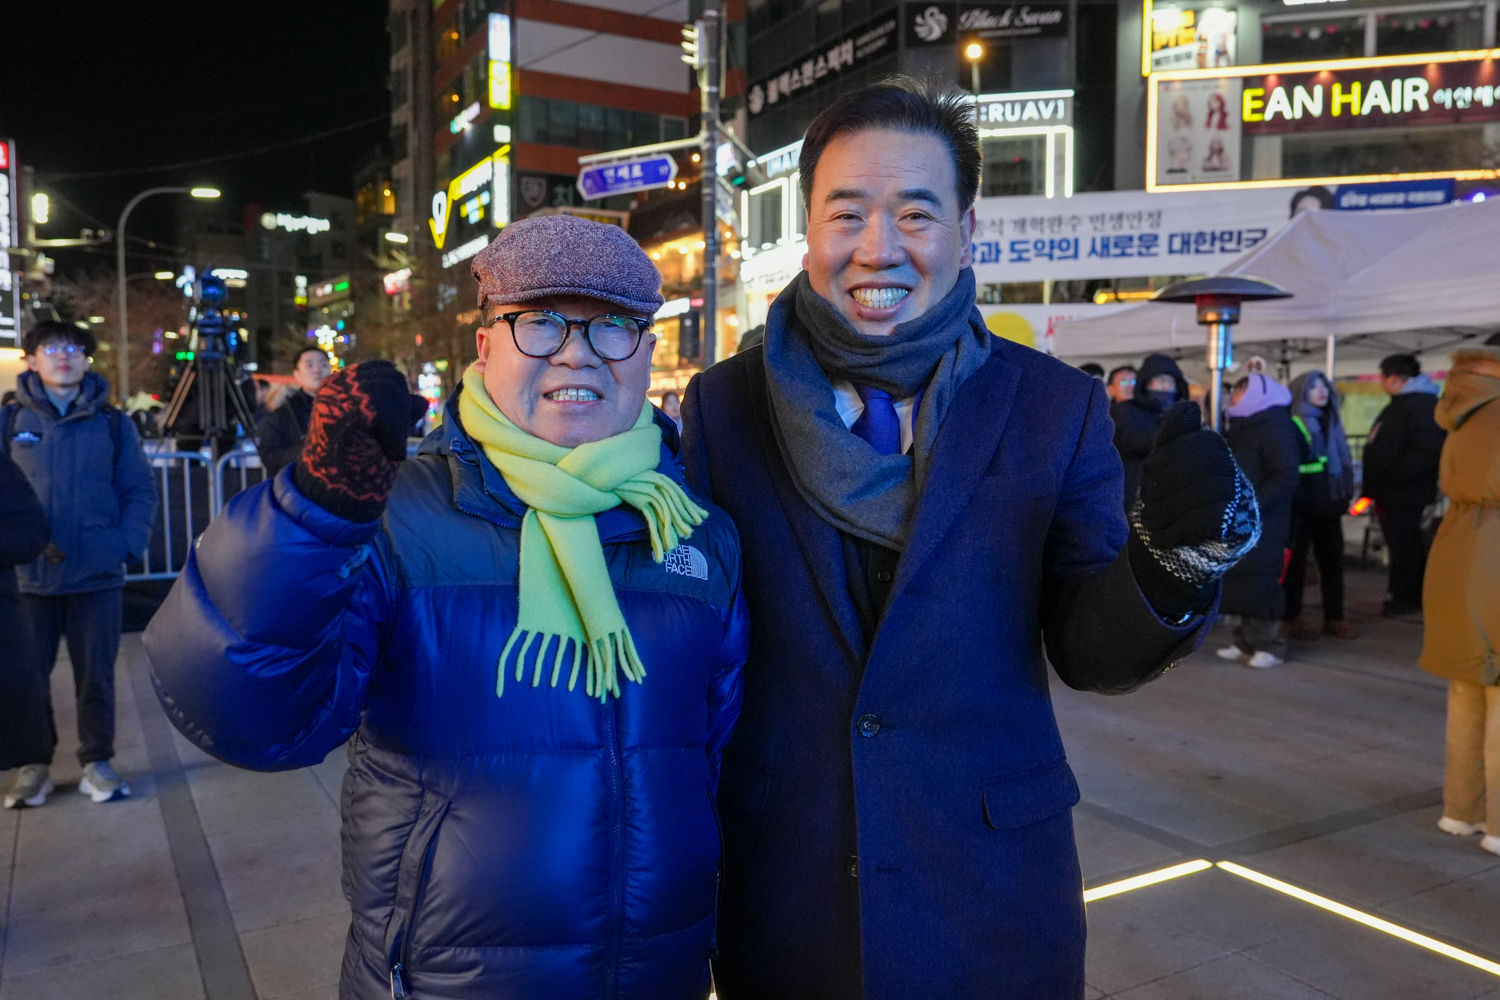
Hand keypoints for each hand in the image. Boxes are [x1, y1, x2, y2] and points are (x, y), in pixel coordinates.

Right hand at [293, 361, 427, 522]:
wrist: (329, 494)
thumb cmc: (354, 465)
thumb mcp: (378, 432)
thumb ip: (397, 412)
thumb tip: (423, 400)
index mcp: (338, 385)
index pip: (383, 371)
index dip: (396, 395)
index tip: (388, 426)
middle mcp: (337, 385)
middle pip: (393, 379)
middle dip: (400, 410)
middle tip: (386, 441)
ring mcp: (341, 395)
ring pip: (394, 395)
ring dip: (398, 426)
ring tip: (384, 448)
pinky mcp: (350, 409)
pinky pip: (392, 415)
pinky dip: (396, 438)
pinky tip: (389, 455)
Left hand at [1136, 401, 1241, 548]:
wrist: (1176, 553)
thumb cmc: (1171, 501)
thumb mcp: (1165, 464)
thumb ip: (1173, 435)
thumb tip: (1188, 406)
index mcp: (1221, 457)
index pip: (1203, 443)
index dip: (1170, 455)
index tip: (1148, 470)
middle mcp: (1240, 479)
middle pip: (1207, 467)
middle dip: (1167, 484)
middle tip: (1145, 498)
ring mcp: (1244, 506)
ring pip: (1210, 493)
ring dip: (1168, 508)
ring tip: (1150, 519)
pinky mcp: (1241, 533)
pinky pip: (1212, 522)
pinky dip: (1179, 530)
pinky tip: (1162, 537)